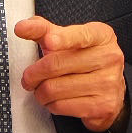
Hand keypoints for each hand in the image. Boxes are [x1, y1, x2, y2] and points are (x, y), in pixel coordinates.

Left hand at [14, 17, 126, 131]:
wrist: (109, 86)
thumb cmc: (83, 58)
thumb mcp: (68, 39)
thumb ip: (44, 30)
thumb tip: (22, 27)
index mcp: (101, 35)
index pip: (80, 35)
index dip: (63, 39)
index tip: (48, 41)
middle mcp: (108, 57)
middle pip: (56, 64)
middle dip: (33, 74)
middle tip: (28, 78)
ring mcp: (108, 82)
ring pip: (54, 88)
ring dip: (40, 92)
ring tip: (43, 89)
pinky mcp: (103, 106)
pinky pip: (61, 106)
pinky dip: (50, 104)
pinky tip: (55, 99)